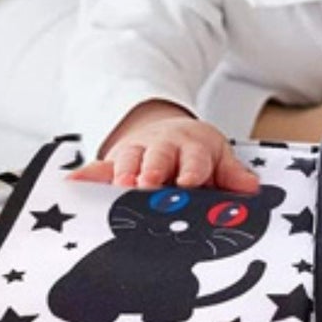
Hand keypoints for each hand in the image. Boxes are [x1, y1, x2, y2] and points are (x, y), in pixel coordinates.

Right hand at [69, 99, 259, 191]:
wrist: (169, 132)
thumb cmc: (196, 154)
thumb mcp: (219, 159)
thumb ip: (232, 176)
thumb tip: (251, 189)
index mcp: (192, 149)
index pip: (194, 160)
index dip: (191, 171)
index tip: (188, 183)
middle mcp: (162, 149)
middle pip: (157, 158)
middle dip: (151, 172)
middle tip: (146, 186)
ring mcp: (135, 156)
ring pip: (126, 162)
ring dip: (121, 175)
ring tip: (117, 189)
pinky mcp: (113, 166)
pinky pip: (96, 170)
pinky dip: (84, 176)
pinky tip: (70, 183)